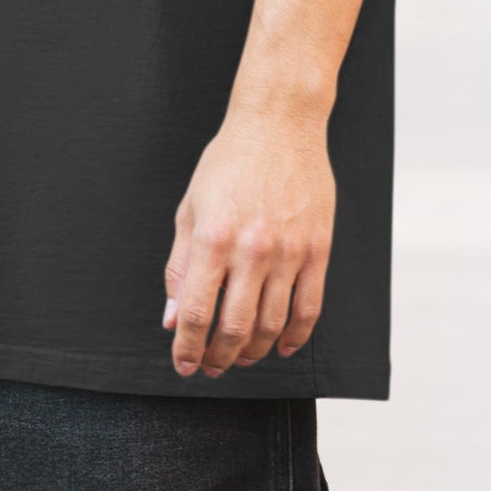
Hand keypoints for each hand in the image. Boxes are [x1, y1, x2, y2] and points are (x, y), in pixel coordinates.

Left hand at [164, 99, 334, 377]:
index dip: (187, 348)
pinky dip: (295, 337)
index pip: (196, 313)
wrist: (278, 123)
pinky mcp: (318, 249)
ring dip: (252, 352)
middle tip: (210, 366)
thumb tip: (173, 317)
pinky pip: (309, 309)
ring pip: (271, 326)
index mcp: (213, 237)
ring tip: (239, 357)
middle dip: (218, 358)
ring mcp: (289, 252)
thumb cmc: (229, 161)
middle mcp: (252, 249)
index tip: (183, 364)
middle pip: (234, 329)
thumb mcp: (190, 208)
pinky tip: (280, 346)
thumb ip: (180, 266)